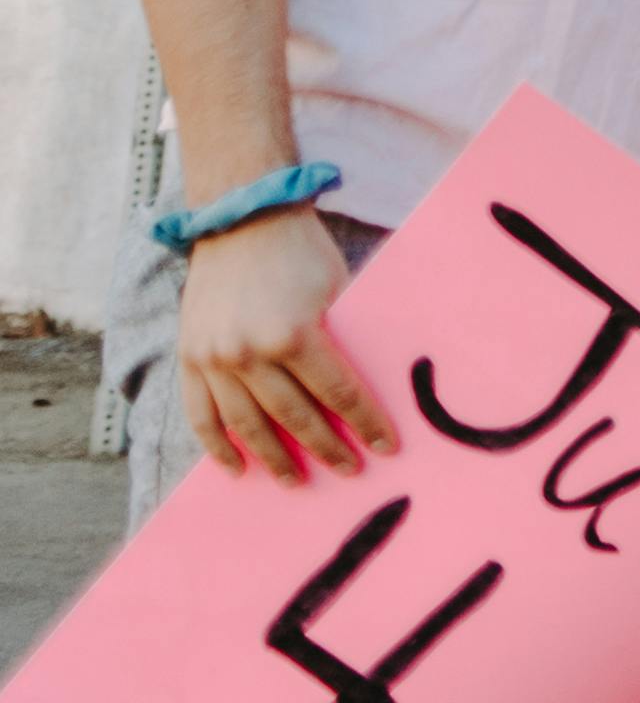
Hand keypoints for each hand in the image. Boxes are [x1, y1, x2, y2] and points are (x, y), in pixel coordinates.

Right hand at [177, 205, 393, 480]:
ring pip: (247, 425)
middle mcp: (248, 353)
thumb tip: (373, 385)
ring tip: (296, 482)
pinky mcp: (190, 357)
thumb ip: (345, 340)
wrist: (242, 221)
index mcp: (294, 335)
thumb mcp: (339, 292)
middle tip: (349, 470)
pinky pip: (201, 415)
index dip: (366, 423)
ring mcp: (214, 358)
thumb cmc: (302, 254)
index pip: (339, 393)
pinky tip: (235, 469)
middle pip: (294, 417)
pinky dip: (217, 446)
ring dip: (273, 458)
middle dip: (326, 448)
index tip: (386, 447)